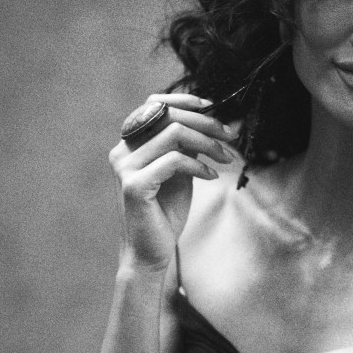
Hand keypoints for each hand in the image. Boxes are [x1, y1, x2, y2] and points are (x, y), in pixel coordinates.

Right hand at [109, 94, 238, 272]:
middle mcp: (122, 151)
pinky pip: (174, 160)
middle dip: (205, 122)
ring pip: (173, 133)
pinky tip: (212, 176)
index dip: (184, 100)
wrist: (150, 253)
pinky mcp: (134, 185)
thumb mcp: (180, 172)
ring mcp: (125, 167)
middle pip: (167, 115)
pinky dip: (198, 165)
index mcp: (130, 144)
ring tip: (226, 157)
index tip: (212, 107)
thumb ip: (186, 146)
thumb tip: (208, 121)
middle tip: (230, 136)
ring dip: (207, 142)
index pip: (153, 104)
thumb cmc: (165, 213)